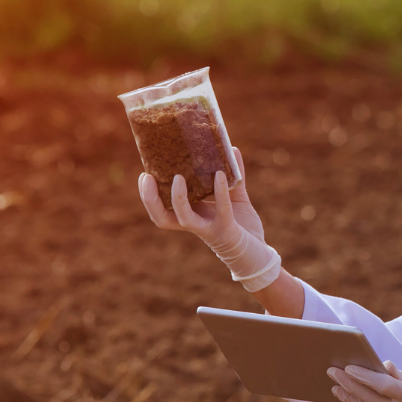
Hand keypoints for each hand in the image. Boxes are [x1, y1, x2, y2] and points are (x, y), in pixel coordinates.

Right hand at [138, 148, 263, 237]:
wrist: (258, 252)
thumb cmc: (242, 225)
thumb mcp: (236, 196)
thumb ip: (234, 175)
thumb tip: (232, 149)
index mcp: (192, 215)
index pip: (162, 209)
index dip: (149, 196)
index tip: (144, 174)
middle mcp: (195, 223)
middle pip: (162, 218)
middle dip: (150, 199)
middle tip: (146, 177)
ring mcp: (208, 228)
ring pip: (183, 218)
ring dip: (177, 198)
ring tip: (177, 177)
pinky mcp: (226, 229)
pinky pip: (221, 209)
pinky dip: (220, 191)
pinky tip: (219, 175)